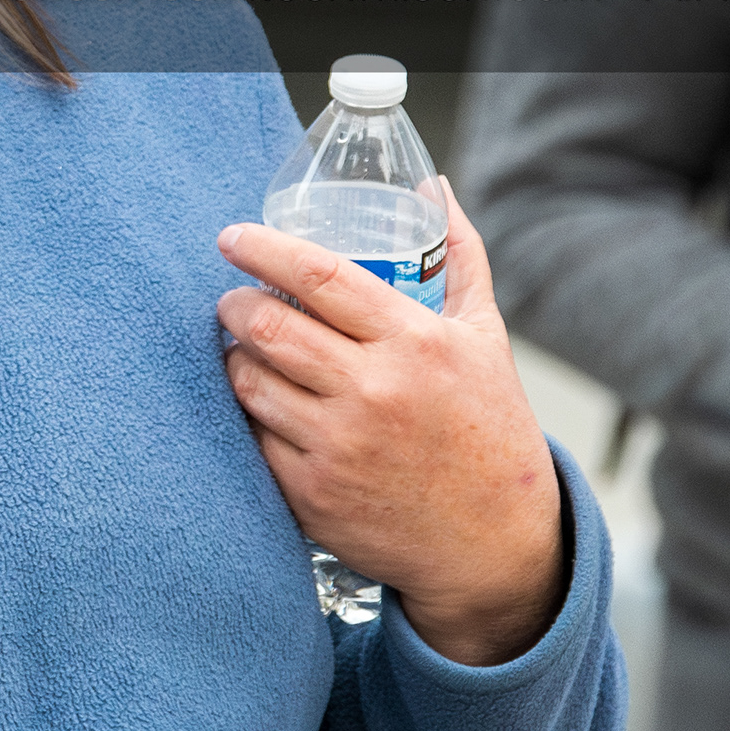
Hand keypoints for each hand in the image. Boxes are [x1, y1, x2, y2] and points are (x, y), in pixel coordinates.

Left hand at [215, 190, 568, 665]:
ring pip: (249, 380)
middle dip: (235, 303)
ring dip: (234, 356)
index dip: (263, 249)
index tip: (233, 237)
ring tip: (244, 348)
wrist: (496, 545)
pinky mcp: (312, 494)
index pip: (319, 277)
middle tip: (233, 298)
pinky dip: (249, 412)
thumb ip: (459, 258)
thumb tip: (431, 185)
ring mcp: (339, 446)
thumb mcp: (486, 338)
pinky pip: (252, 436)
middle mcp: (375, 393)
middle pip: (268, 327)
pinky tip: (259, 400)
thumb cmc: (490, 430)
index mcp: (416, 344)